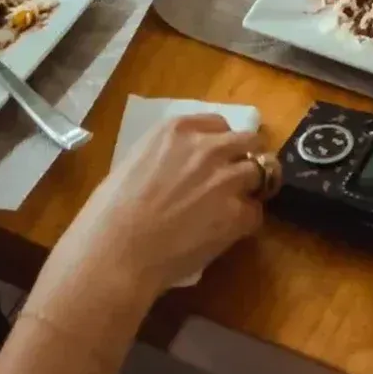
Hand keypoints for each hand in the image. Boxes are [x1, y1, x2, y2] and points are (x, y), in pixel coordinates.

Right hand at [53, 112, 274, 309]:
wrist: (118, 249)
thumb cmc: (111, 211)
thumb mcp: (135, 162)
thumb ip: (167, 156)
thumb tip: (179, 168)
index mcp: (178, 130)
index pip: (219, 124)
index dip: (219, 143)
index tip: (215, 158)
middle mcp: (208, 147)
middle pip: (249, 140)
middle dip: (245, 157)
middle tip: (234, 178)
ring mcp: (227, 179)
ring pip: (261, 172)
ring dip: (250, 188)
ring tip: (233, 207)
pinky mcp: (238, 214)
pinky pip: (255, 213)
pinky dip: (244, 222)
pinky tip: (225, 234)